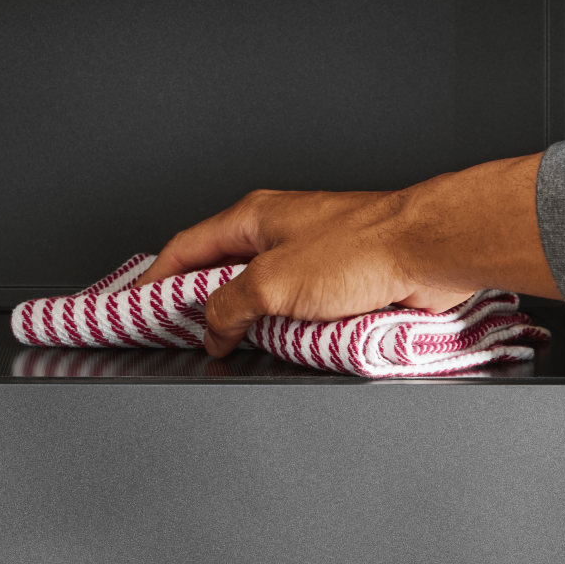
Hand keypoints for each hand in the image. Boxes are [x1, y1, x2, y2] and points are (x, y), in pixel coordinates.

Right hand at [134, 153, 561, 356]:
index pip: (186, 247)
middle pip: (224, 271)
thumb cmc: (363, 246)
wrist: (428, 250)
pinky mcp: (343, 278)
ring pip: (265, 294)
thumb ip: (229, 306)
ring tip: (241, 347)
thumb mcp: (271, 283)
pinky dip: (289, 328)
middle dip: (204, 305)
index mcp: (254, 216)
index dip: (156, 278)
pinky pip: (301, 308)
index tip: (136, 304)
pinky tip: (288, 345)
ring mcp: (313, 254)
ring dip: (253, 322)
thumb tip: (214, 328)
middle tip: (186, 336)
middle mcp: (282, 230)